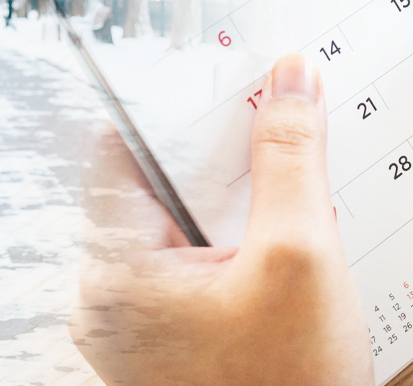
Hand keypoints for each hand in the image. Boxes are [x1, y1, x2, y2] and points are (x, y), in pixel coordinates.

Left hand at [71, 54, 372, 385]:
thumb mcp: (300, 255)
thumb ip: (291, 158)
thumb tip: (290, 81)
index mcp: (115, 271)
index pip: (119, 150)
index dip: (167, 103)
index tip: (211, 76)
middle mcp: (112, 297)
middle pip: (153, 185)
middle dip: (213, 154)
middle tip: (264, 120)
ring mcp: (140, 322)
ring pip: (179, 223)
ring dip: (230, 198)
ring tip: (279, 182)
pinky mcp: (171, 338)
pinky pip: (193, 263)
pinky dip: (233, 239)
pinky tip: (276, 240)